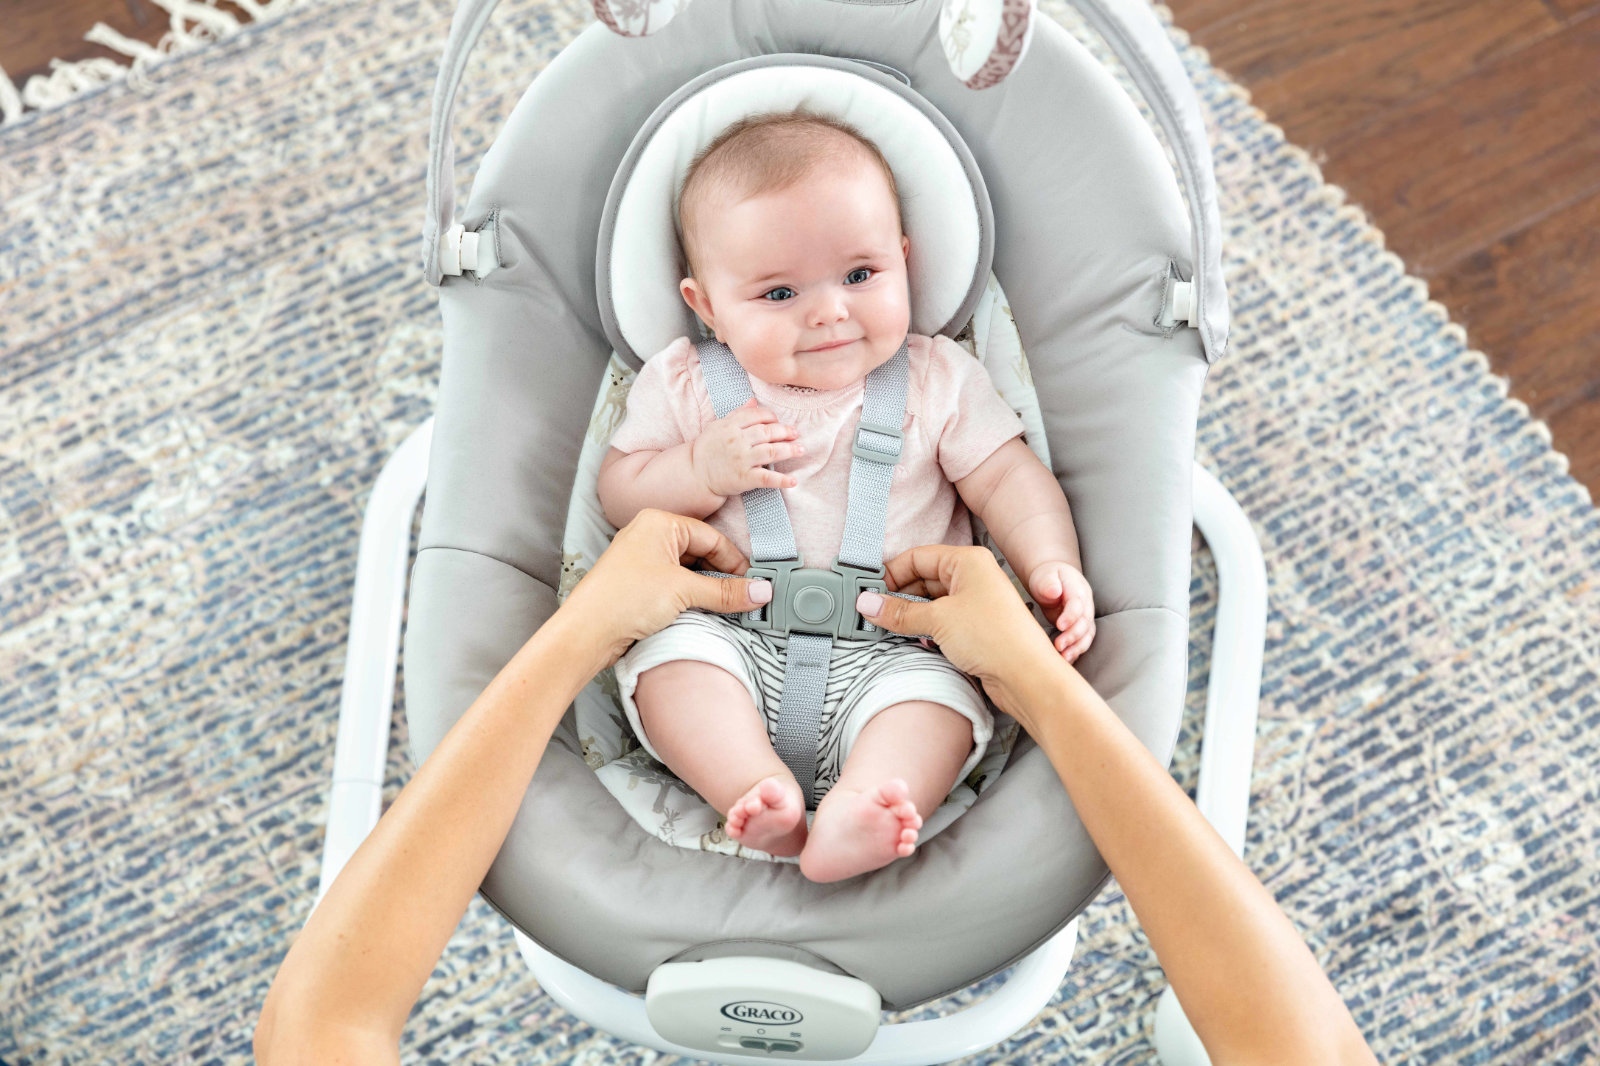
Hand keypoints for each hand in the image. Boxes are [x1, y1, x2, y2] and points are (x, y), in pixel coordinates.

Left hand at [559, 509, 773, 667]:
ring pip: (688, 570)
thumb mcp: (683, 591)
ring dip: (707, 588)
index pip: (711, 537)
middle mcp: (650, 535)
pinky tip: (702, 611)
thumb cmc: (625, 599)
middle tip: (743, 597)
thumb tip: (760, 591)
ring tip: (725, 607)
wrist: (585, 632)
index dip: (735, 561)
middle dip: (722, 575)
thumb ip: (725, 591)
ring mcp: (642, 559)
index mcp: (660, 522)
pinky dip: (691, 596)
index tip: (753, 583)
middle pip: (700, 552)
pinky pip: (674, 583)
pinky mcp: (638, 583)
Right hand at [691, 399, 804, 497]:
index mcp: (730, 425)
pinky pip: (767, 478)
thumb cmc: (708, 449)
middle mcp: (737, 441)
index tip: (778, 422)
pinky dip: (782, 480)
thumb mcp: (718, 426)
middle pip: (768, 432)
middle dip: (785, 432)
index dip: (772, 417)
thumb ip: (737, 414)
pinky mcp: (744, 478)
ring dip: (790, 450)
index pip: (757, 416)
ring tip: (801, 449)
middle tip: (796, 433)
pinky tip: (793, 481)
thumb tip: (753, 401)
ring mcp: (741, 460)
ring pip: (772, 452)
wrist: (695, 474)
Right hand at [853, 544, 1061, 699]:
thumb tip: (870, 603)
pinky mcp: (975, 628)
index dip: (891, 573)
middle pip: (922, 579)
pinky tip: (914, 640)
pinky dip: (925, 630)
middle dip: (898, 597)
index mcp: (967, 561)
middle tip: (874, 614)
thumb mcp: (938, 620)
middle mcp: (973, 578)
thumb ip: (900, 612)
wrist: (1028, 677)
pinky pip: (941, 622)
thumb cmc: (996, 637)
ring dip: (910, 616)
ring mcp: (975, 603)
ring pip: (930, 603)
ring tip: (891, 629)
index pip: (917, 557)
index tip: (870, 592)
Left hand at [1027, 560, 1095, 661]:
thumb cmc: (1048, 578)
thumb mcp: (1046, 575)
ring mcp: (1085, 617)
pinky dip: (1075, 652)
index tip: (1060, 625)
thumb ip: (1049, 582)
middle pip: (1085, 622)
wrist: (1054, 581)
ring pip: (1087, 635)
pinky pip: (1082, 642)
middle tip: (1058, 646)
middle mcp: (1086, 604)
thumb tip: (1054, 592)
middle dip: (1073, 636)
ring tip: (1064, 658)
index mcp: (1078, 589)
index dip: (1071, 616)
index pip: (1078, 604)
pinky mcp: (1080, 628)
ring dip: (1077, 648)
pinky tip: (1065, 660)